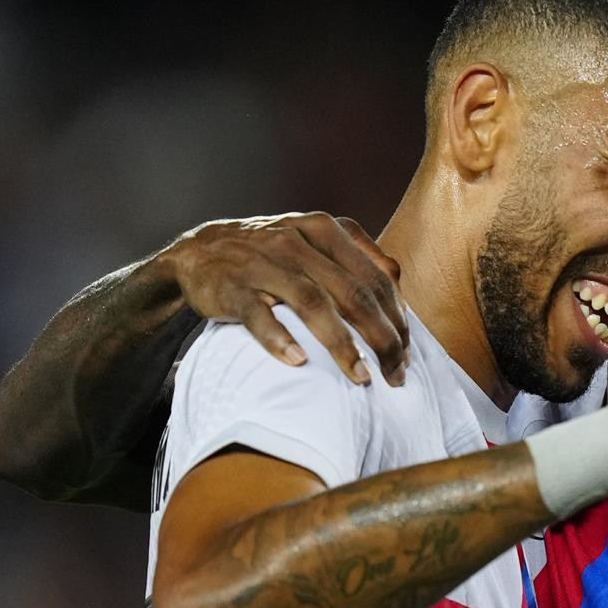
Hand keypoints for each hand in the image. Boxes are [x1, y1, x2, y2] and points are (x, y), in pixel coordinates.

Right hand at [154, 213, 408, 385]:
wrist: (199, 250)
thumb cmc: (272, 253)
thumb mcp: (315, 239)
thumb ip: (358, 255)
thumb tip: (398, 281)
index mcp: (326, 229)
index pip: (376, 279)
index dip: (398, 319)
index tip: (407, 354)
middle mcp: (297, 242)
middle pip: (353, 294)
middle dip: (382, 339)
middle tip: (396, 376)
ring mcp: (263, 263)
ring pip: (313, 304)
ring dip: (341, 345)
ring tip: (361, 377)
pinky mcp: (232, 287)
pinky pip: (258, 315)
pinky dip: (278, 338)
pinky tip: (299, 362)